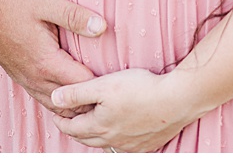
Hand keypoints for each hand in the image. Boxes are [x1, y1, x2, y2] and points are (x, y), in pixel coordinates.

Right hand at [0, 0, 103, 116]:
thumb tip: (102, 27)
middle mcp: (35, 78)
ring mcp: (25, 80)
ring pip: (55, 106)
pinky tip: (72, 90)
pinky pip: (44, 99)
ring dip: (75, 103)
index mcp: (45, 62)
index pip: (82, 85)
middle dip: (92, 98)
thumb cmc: (12, 2)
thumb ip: (75, 16)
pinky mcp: (21, 77)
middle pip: (70, 102)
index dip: (103, 83)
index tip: (120, 77)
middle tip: (114, 89)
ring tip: (97, 93)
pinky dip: (60, 101)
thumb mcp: (47, 3)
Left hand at [51, 68, 198, 152]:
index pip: (71, 128)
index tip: (57, 113)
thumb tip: (54, 98)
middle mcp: (112, 140)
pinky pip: (126, 146)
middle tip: (72, 120)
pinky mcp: (147, 145)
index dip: (61, 120)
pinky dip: (118, 139)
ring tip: (95, 124)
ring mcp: (130, 145)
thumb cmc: (141, 89)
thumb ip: (77, 93)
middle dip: (76, 129)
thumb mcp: (104, 85)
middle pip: (86, 138)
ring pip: (106, 143)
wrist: (177, 99)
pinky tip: (122, 131)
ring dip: (97, 135)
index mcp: (99, 126)